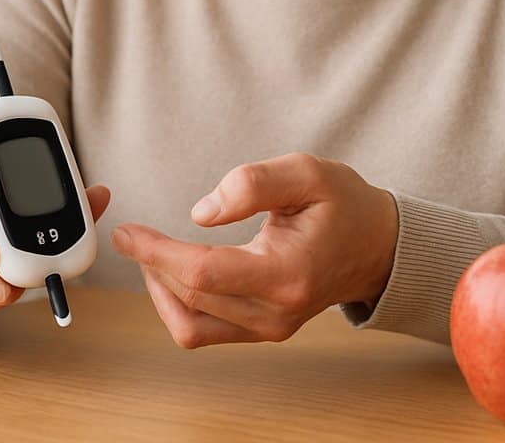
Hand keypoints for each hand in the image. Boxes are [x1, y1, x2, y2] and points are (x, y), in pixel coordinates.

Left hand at [110, 152, 398, 347]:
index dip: (157, 252)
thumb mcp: (307, 172)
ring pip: (191, 326)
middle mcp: (277, 312)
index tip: (129, 232)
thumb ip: (254, 184)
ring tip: (149, 254)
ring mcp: (270, 329)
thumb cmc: (343, 204)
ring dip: (160, 291)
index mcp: (288, 273)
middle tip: (130, 235)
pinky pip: (204, 332)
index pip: (205, 274)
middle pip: (192, 299)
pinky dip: (178, 305)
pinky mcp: (262, 332)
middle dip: (151, 265)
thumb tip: (201, 212)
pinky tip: (171, 273)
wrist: (375, 245)